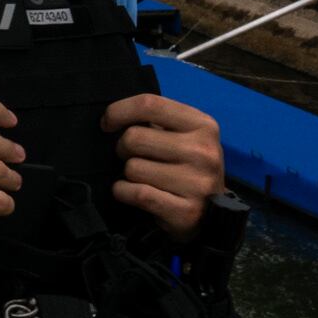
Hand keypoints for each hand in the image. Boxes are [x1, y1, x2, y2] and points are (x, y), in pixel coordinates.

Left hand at [106, 92, 223, 237]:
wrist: (210, 212)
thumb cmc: (186, 166)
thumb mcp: (183, 135)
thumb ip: (155, 121)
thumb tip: (112, 117)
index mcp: (203, 125)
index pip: (150, 104)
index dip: (118, 111)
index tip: (107, 124)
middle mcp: (204, 151)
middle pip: (134, 137)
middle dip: (122, 148)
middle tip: (133, 157)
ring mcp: (198, 183)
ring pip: (132, 168)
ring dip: (127, 174)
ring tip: (143, 178)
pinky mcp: (186, 211)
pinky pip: (136, 193)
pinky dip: (124, 192)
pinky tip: (133, 193)